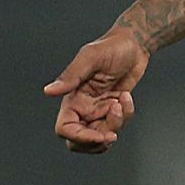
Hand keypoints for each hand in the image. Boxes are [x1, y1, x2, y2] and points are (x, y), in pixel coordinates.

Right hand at [44, 30, 147, 152]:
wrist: (135, 44)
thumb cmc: (112, 46)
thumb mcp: (91, 58)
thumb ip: (70, 76)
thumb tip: (49, 91)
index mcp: (72, 98)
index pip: (65, 128)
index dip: (80, 137)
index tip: (102, 135)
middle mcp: (83, 107)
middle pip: (80, 141)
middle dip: (98, 139)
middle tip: (112, 130)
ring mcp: (98, 110)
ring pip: (101, 136)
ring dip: (115, 125)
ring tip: (121, 102)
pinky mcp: (113, 109)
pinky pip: (117, 125)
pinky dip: (126, 115)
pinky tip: (126, 97)